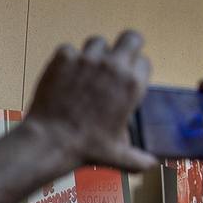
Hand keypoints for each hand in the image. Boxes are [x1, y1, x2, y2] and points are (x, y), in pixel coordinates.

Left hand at [26, 31, 156, 172]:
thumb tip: (151, 165)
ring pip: (98, 42)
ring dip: (94, 54)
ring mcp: (88, 59)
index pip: (144, 63)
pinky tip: (63, 77)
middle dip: (126, 46)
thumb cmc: (88, 149)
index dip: (135, 71)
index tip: (125, 82)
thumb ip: (138, 158)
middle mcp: (114, 66)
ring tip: (85, 72)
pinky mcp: (64, 58)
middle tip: (115, 61)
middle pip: (131, 37)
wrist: (51, 141)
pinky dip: (67, 61)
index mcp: (132, 85)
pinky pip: (69, 50)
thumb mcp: (118, 156)